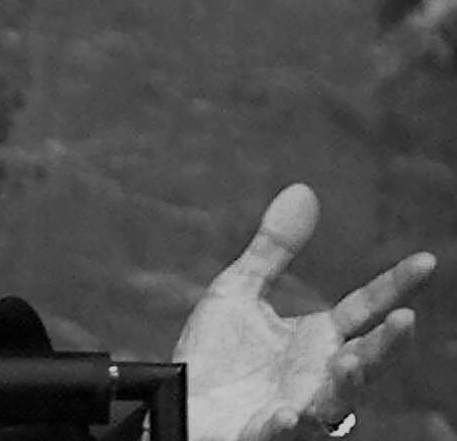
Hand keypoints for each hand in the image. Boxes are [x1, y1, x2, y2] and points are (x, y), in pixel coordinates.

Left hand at [173, 183, 437, 440]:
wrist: (179, 403)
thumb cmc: (215, 354)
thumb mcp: (240, 290)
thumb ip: (274, 248)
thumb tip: (303, 189)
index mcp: (317, 340)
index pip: (364, 309)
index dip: (394, 286)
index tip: (426, 261)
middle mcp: (317, 376)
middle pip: (363, 362)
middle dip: (385, 345)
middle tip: (405, 319)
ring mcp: (296, 408)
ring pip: (335, 402)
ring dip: (346, 384)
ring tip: (352, 360)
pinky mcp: (262, 433)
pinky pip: (281, 433)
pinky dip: (286, 426)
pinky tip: (287, 413)